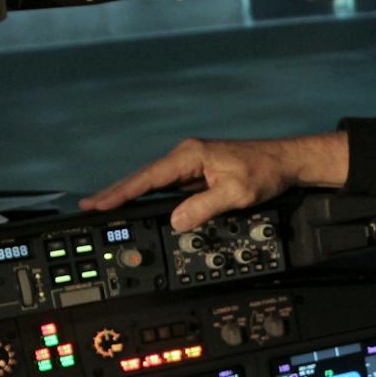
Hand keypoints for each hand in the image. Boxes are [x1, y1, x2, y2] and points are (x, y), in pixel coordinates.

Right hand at [78, 132, 348, 229]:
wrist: (286, 162)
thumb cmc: (265, 171)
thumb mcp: (236, 193)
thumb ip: (204, 207)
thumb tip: (177, 221)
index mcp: (190, 155)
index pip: (148, 177)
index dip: (121, 191)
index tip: (99, 202)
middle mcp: (187, 156)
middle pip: (143, 178)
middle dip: (116, 192)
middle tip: (90, 206)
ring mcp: (192, 165)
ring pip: (154, 183)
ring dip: (131, 194)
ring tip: (106, 207)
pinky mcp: (199, 174)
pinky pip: (168, 187)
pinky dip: (151, 197)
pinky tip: (141, 206)